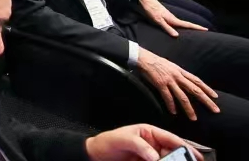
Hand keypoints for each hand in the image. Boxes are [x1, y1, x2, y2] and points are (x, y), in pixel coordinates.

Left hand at [84, 123, 201, 160]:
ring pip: (167, 160)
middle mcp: (153, 145)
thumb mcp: (122, 140)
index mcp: (149, 133)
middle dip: (180, 158)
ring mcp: (150, 156)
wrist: (95, 156)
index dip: (185, 146)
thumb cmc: (107, 143)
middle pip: (173, 153)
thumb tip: (155, 157)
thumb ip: (139, 146)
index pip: (170, 139)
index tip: (196, 156)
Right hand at [136, 49, 217, 119]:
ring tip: (193, 118)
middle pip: (195, 90)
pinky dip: (171, 105)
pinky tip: (174, 112)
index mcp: (180, 71)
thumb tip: (184, 80)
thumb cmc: (155, 62)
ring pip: (182, 97)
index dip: (207, 89)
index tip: (215, 97)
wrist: (143, 57)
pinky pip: (167, 97)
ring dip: (189, 108)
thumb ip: (178, 73)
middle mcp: (177, 76)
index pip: (197, 81)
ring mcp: (169, 80)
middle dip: (206, 101)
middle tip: (215, 110)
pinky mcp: (160, 84)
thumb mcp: (170, 66)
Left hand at [139, 0, 207, 37]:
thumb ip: (167, 28)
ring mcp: (169, 16)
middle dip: (195, 27)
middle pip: (186, 24)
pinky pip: (176, 22)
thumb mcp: (158, 20)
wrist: (145, 0)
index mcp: (173, 19)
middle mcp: (173, 18)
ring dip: (188, 26)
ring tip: (195, 30)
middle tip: (204, 31)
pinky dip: (181, 25)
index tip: (206, 29)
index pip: (187, 25)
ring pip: (181, 23)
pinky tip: (180, 27)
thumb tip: (177, 36)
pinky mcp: (165, 16)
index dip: (196, 27)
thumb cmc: (151, 10)